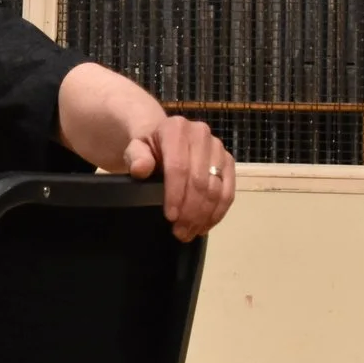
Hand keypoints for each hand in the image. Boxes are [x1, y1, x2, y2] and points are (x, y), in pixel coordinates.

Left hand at [122, 114, 233, 240]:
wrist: (163, 135)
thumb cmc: (147, 146)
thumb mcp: (135, 148)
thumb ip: (136, 157)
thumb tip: (141, 169)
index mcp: (176, 129)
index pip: (178, 167)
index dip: (176, 194)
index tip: (171, 217)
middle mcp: (201, 135)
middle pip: (200, 180)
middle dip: (191, 211)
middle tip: (180, 232)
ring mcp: (218, 148)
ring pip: (217, 188)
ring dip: (204, 215)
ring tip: (190, 233)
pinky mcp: (228, 160)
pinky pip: (228, 191)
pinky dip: (218, 212)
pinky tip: (205, 226)